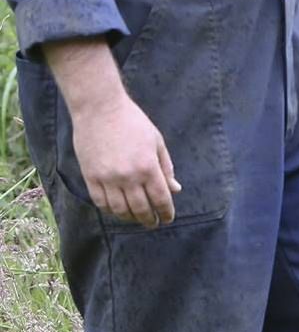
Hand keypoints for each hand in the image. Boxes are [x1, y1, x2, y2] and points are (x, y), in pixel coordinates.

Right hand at [42, 37, 180, 227]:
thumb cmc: (133, 122)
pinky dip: (110, 210)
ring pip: (120, 209)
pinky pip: (100, 201)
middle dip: (149, 219)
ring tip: (136, 218)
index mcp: (148, 167)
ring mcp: (107, 177)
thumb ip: (166, 168)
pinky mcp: (90, 175)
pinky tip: (117, 210)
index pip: (161, 199)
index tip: (167, 218)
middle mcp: (128, 176)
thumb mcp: (157, 142)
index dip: (166, 212)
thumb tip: (175, 190)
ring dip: (130, 218)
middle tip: (153, 223)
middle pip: (141, 209)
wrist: (99, 108)